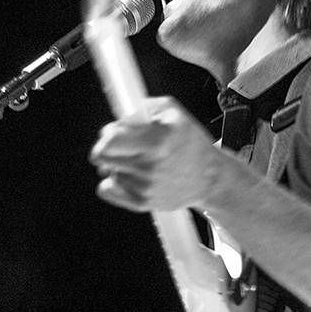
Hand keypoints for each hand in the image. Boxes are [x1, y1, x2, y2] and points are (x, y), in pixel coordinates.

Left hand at [89, 97, 218, 212]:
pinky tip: (130, 176)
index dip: (107, 134)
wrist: (210, 178)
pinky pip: (106, 190)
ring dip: (118, 164)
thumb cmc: (191, 143)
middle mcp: (149, 168)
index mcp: (157, 142)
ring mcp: (144, 188)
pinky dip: (113, 181)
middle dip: (107, 148)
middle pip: (100, 157)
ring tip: (140, 161)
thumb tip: (118, 122)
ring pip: (107, 171)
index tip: (116, 133)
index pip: (108, 143)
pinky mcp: (142, 203)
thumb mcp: (173, 112)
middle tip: (123, 146)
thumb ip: (142, 109)